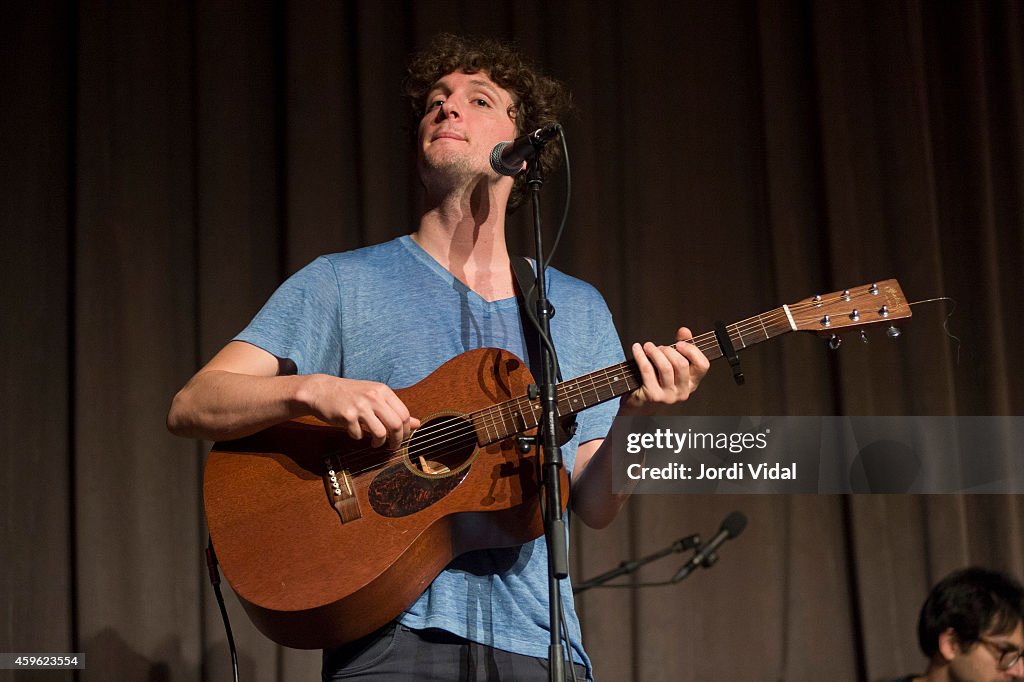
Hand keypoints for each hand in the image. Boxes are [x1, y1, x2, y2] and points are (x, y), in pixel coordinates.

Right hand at [301, 375, 419, 448]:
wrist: (322, 390)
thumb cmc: (351, 394)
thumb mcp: (374, 397)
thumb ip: (395, 410)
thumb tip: (416, 424)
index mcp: (382, 391)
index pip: (404, 414)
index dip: (406, 431)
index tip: (402, 438)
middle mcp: (373, 397)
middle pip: (396, 425)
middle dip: (397, 441)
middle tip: (392, 447)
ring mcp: (360, 406)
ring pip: (380, 433)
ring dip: (379, 442)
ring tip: (375, 442)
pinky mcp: (347, 416)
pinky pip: (359, 435)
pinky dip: (358, 437)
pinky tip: (355, 432)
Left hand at [621, 327, 708, 414]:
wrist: (640, 405)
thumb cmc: (658, 382)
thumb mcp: (672, 366)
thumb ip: (681, 348)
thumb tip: (684, 331)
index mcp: (692, 383)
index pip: (703, 365)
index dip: (692, 351)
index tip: (679, 343)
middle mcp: (683, 391)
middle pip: (681, 364)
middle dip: (668, 350)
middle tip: (658, 347)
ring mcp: (669, 395)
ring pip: (665, 367)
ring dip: (654, 351)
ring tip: (648, 346)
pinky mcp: (653, 396)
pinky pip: (647, 370)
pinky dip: (640, 356)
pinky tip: (637, 349)